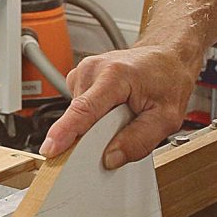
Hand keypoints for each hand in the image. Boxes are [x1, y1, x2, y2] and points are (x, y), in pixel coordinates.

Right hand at [39, 45, 198, 168]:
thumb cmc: (167, 81)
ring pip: (77, 116)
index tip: (50, 149)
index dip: (65, 132)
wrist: (167, 57)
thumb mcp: (167, 118)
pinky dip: (91, 117)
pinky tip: (108, 109)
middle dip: (93, 135)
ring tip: (117, 114)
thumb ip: (140, 141)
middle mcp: (93, 70)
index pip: (84, 110)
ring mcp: (82, 73)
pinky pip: (77, 110)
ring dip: (94, 125)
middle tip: (121, 127)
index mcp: (115, 76)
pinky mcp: (78, 79)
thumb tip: (110, 158)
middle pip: (79, 118)